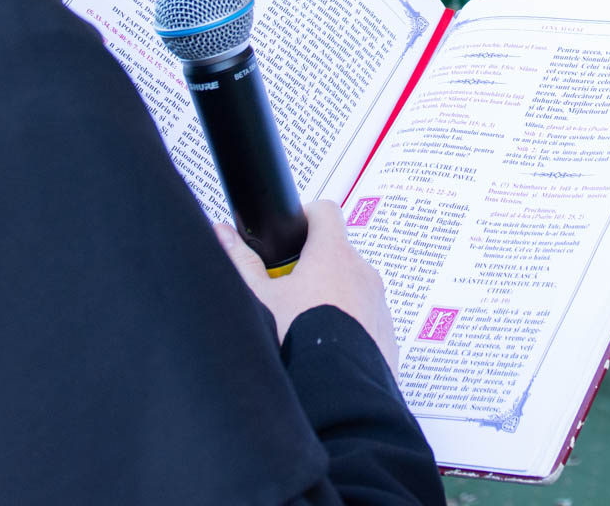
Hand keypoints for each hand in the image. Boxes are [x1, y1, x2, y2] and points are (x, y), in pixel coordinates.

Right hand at [216, 199, 400, 374]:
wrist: (336, 399)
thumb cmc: (297, 345)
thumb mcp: (259, 300)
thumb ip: (241, 261)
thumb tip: (222, 233)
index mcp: (333, 256)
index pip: (325, 211)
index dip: (304, 217)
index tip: (289, 234)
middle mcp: (363, 274)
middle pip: (336, 253)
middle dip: (312, 266)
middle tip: (285, 293)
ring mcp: (379, 304)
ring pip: (352, 286)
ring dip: (330, 296)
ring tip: (302, 326)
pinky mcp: (387, 334)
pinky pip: (366, 316)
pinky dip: (348, 323)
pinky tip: (324, 348)